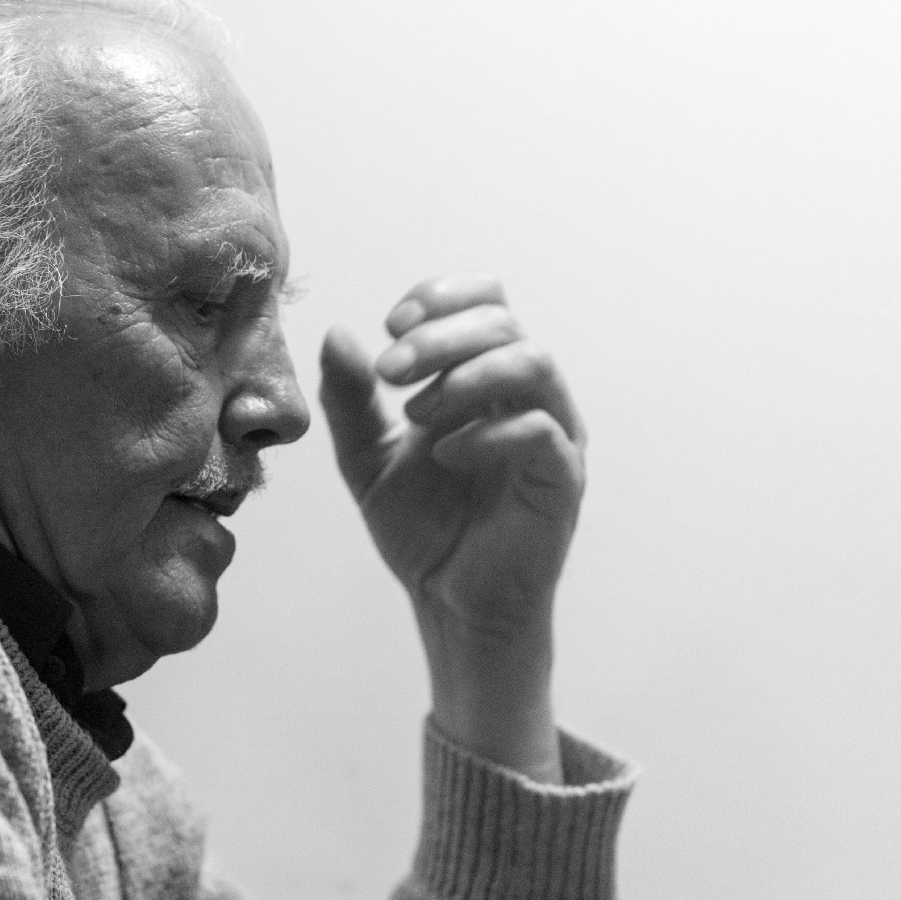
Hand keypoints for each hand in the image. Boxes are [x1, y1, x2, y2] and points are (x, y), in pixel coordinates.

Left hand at [319, 274, 584, 779]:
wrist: (448, 603)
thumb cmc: (422, 528)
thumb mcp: (366, 459)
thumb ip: (351, 400)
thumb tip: (337, 333)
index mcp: (486, 378)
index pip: (486, 299)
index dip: (441, 296)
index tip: (390, 326)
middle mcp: (527, 396)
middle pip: (504, 322)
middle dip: (439, 337)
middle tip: (389, 370)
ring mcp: (552, 434)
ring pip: (533, 362)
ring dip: (466, 375)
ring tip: (415, 413)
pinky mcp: (562, 479)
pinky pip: (541, 431)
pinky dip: (489, 432)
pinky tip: (446, 456)